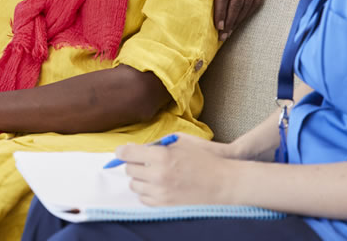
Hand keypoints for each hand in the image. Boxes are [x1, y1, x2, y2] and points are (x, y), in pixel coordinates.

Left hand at [117, 133, 236, 205]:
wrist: (224, 183)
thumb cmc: (205, 158)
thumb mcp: (181, 141)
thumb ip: (157, 143)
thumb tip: (137, 147)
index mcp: (162, 156)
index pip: (127, 153)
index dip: (122, 151)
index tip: (122, 151)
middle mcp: (158, 176)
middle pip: (129, 170)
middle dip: (134, 164)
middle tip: (143, 161)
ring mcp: (161, 193)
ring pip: (134, 186)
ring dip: (139, 179)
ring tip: (153, 174)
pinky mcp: (165, 206)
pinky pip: (143, 199)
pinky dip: (146, 192)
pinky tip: (157, 185)